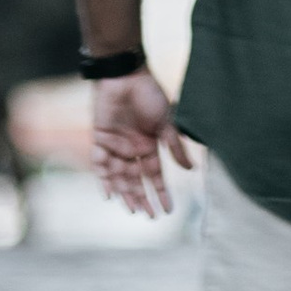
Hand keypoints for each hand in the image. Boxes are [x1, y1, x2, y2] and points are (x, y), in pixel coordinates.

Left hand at [91, 69, 195, 217]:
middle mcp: (132, 149)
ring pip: (119, 177)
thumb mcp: (167, 122)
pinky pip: (100, 164)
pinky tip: (109, 195)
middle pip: (136, 180)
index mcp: (149, 146)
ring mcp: (115, 145)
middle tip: (149, 216)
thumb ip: (175, 146)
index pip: (155, 175)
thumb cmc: (148, 94)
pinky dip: (104, 180)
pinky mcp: (100, 139)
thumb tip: (190, 170)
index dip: (162, 192)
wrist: (125, 75)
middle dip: (143, 198)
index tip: (169, 210)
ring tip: (133, 210)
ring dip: (126, 193)